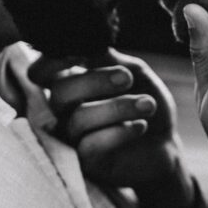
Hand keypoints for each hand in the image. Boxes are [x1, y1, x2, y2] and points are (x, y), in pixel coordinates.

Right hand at [29, 49, 185, 189]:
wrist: (165, 143)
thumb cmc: (144, 101)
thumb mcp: (133, 71)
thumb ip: (108, 58)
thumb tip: (85, 44)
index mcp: (71, 81)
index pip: (42, 72)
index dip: (51, 61)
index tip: (79, 55)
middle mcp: (64, 110)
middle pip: (60, 93)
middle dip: (96, 81)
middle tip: (127, 78)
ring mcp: (72, 137)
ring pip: (78, 119)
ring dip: (118, 107)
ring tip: (147, 105)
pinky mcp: (85, 162)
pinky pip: (91, 146)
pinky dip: (119, 132)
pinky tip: (140, 126)